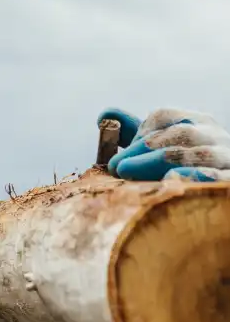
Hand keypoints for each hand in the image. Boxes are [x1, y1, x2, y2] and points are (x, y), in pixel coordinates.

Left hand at [99, 108, 229, 181]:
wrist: (214, 205)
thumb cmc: (183, 176)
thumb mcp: (159, 153)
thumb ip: (136, 137)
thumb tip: (104, 115)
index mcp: (196, 124)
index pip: (164, 117)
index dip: (139, 133)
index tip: (118, 156)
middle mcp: (214, 136)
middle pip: (178, 133)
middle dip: (143, 148)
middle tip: (116, 167)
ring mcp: (225, 158)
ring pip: (194, 153)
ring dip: (157, 161)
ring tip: (128, 172)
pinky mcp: (228, 181)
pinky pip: (211, 177)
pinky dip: (191, 176)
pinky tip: (169, 179)